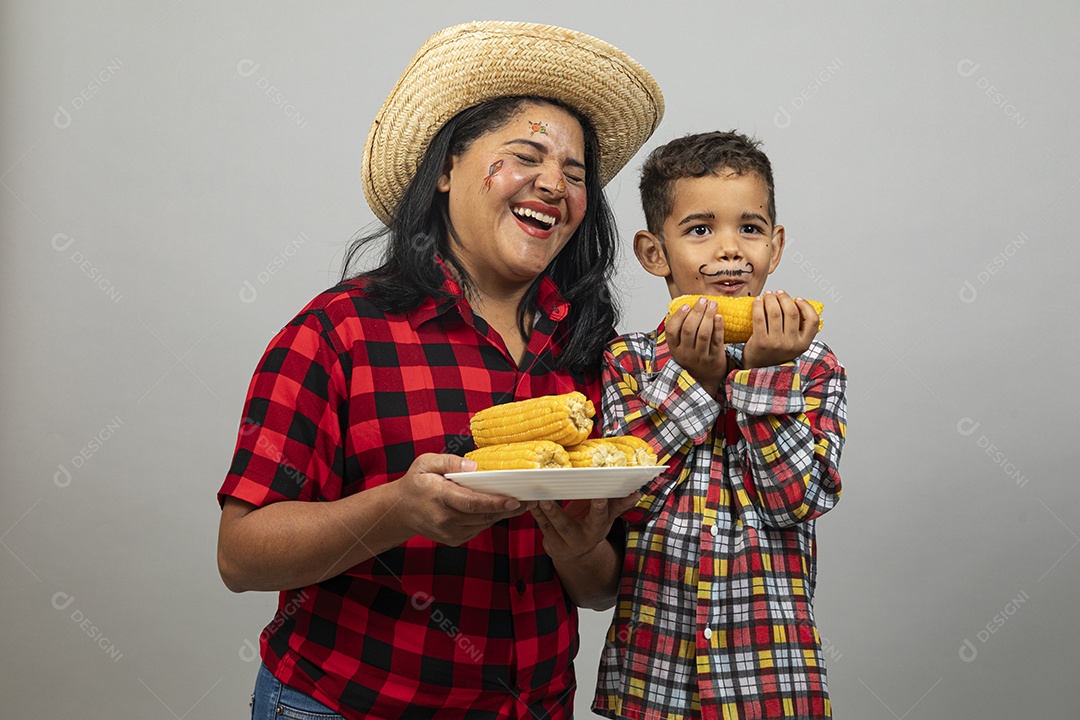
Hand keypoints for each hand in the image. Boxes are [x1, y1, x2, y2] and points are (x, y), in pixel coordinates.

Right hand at [395, 454, 533, 545]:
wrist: (399, 511)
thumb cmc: (416, 483)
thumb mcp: (425, 463)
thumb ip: (449, 461)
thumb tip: (474, 466)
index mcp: (439, 498)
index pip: (471, 502)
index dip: (494, 503)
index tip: (515, 500)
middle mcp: (445, 519)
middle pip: (483, 515)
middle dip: (508, 508)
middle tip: (531, 498)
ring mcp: (450, 533)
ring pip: (484, 523)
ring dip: (502, 514)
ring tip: (521, 502)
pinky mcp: (454, 540)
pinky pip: (479, 528)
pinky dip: (490, 518)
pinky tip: (500, 508)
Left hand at [530, 491, 640, 563]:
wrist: (577, 552)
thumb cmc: (592, 526)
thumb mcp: (606, 518)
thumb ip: (618, 505)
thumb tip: (637, 493)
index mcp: (598, 530)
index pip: (600, 518)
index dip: (600, 507)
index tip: (600, 495)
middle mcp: (581, 539)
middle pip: (568, 527)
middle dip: (558, 514)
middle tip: (548, 499)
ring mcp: (564, 544)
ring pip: (552, 527)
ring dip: (544, 512)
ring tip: (538, 498)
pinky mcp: (551, 544)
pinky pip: (543, 527)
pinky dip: (536, 514)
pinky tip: (531, 502)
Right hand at [666, 297, 725, 395]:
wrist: (705, 380)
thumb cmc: (693, 358)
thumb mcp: (681, 348)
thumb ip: (681, 331)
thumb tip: (684, 306)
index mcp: (675, 349)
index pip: (672, 331)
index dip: (678, 316)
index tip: (686, 305)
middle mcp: (686, 353)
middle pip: (689, 329)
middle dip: (696, 312)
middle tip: (702, 300)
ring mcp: (701, 356)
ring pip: (703, 333)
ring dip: (708, 316)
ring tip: (712, 304)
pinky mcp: (715, 358)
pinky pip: (717, 340)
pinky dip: (718, 327)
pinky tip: (719, 316)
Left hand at [742, 290, 818, 368]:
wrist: (758, 369)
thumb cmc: (775, 353)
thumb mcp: (793, 345)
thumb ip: (798, 329)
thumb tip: (795, 303)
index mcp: (803, 344)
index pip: (813, 320)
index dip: (806, 306)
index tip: (797, 299)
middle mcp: (791, 344)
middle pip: (792, 312)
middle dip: (784, 298)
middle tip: (778, 293)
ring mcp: (776, 343)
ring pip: (775, 312)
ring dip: (771, 298)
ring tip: (768, 294)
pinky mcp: (760, 342)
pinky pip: (759, 317)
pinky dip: (758, 305)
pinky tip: (758, 301)